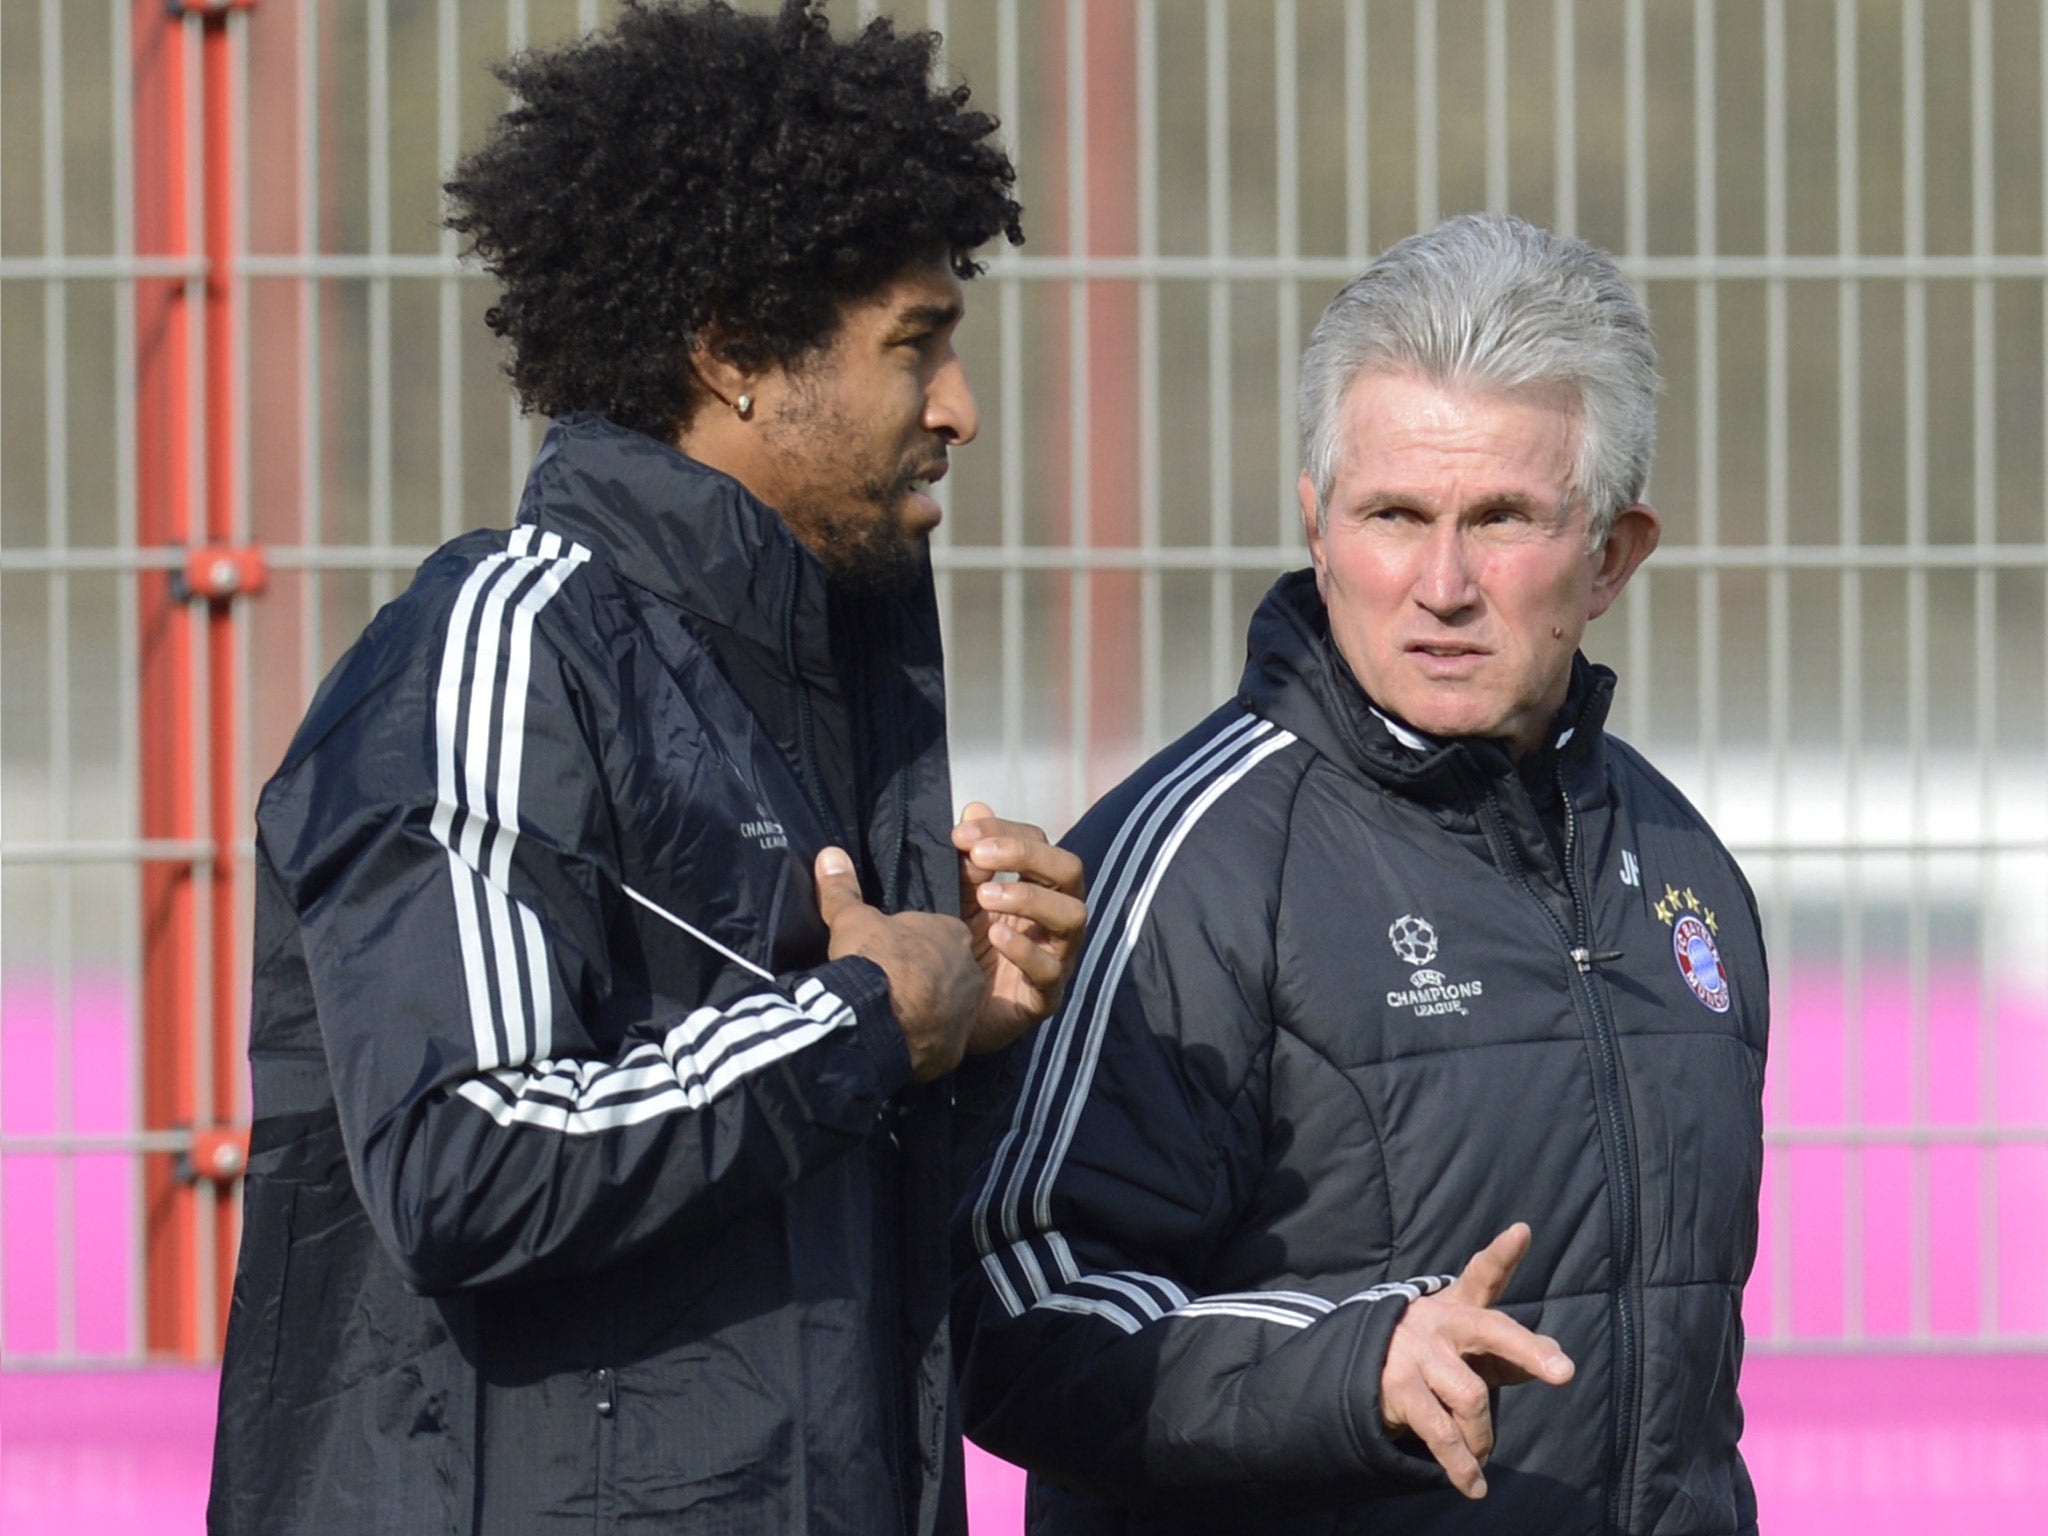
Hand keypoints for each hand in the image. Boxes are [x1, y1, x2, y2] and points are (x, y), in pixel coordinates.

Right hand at [814, 847, 982, 1081]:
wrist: (875, 1020)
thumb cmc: (872, 960)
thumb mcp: (852, 920)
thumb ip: (843, 889)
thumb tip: (829, 854)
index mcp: (952, 935)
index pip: (940, 934)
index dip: (914, 944)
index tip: (890, 953)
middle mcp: (969, 973)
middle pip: (950, 972)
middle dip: (925, 978)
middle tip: (890, 984)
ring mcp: (965, 1014)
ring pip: (949, 1009)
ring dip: (926, 1011)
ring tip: (890, 1014)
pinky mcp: (954, 1051)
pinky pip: (939, 1044)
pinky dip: (921, 1043)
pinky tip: (896, 1041)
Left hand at [951, 801, 1087, 1054]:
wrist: (948, 1015)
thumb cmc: (963, 949)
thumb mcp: (961, 898)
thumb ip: (970, 858)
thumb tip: (974, 807)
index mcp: (1039, 887)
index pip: (1040, 844)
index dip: (1005, 831)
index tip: (960, 833)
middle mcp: (1056, 919)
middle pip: (1069, 871)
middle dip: (1026, 856)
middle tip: (978, 856)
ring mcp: (1057, 957)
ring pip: (1072, 916)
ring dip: (1030, 898)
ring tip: (985, 897)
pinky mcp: (1045, 997)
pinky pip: (1050, 971)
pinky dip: (1025, 950)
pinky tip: (994, 938)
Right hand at [1379, 1223, 1573, 1498]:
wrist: (1362, 1371)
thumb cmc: (1436, 1356)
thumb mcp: (1471, 1350)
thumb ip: (1515, 1352)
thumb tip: (1559, 1358)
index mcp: (1460, 1307)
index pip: (1484, 1274)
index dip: (1503, 1254)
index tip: (1522, 1231)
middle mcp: (1441, 1322)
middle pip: (1492, 1331)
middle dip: (1528, 1351)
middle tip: (1563, 1371)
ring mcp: (1418, 1354)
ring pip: (1472, 1398)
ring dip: (1484, 1435)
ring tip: (1482, 1453)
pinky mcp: (1399, 1389)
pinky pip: (1443, 1434)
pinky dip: (1462, 1465)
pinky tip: (1474, 1484)